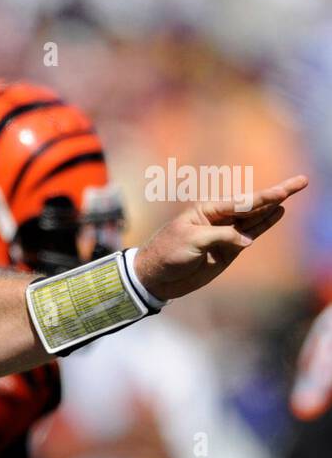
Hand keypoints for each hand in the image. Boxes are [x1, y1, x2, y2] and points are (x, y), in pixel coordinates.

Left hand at [133, 175, 306, 301]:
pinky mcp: (228, 250)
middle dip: (276, 194)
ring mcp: (225, 234)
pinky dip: (263, 225)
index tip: (283, 191)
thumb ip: (221, 236)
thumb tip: (247, 240)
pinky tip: (277, 213)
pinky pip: (249, 235)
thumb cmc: (167, 252)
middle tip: (301, 181)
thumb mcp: (191, 241)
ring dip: (273, 207)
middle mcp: (219, 219)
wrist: (156, 276)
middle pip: (252, 205)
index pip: (241, 202)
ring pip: (255, 218)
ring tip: (292, 192)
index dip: (264, 196)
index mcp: (207, 210)